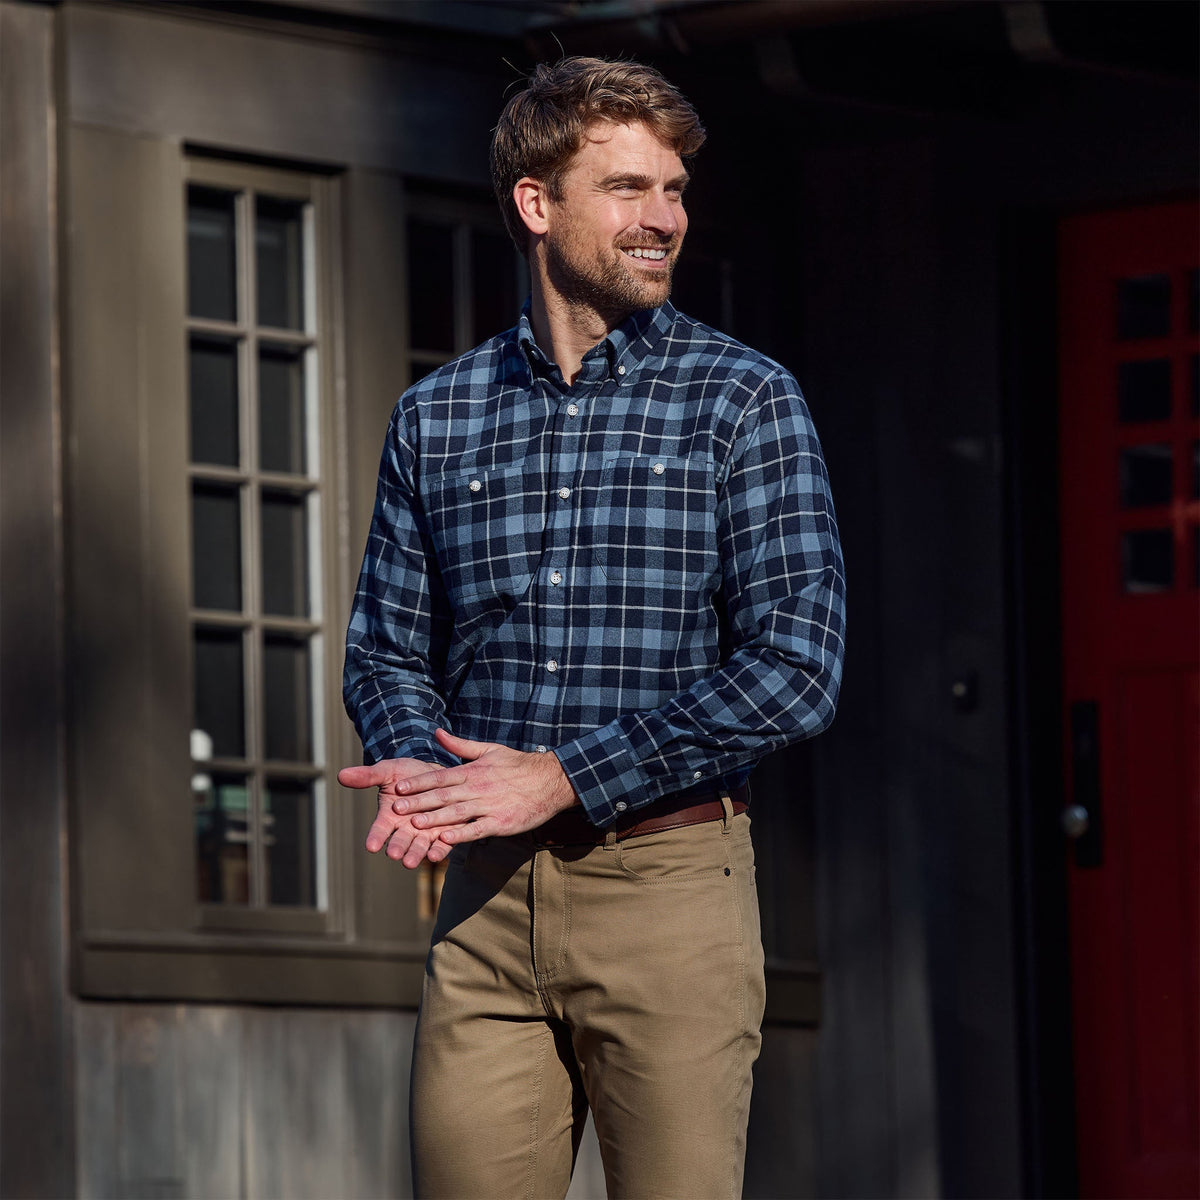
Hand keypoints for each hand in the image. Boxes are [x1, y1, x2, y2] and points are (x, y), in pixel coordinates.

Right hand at [338, 757, 460, 868]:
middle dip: (397, 847)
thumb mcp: (388, 771)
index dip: (376, 837)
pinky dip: (439, 851)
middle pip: (400, 841)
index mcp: (390, 817)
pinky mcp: (445, 833)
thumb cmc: (408, 774)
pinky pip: (442, 844)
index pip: (380, 829)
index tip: (371, 845)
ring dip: (415, 854)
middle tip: (394, 854)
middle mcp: (406, 828)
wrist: (437, 773)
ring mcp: (425, 832)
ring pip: (419, 846)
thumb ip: (368, 776)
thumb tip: (341, 775)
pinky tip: (436, 855)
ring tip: (410, 862)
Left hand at [392, 729, 579, 842]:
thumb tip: (436, 732)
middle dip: (418, 802)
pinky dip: (461, 834)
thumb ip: (460, 745)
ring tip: (414, 825)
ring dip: (435, 819)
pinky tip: (446, 839)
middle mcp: (478, 788)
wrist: (550, 780)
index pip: (440, 776)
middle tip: (396, 809)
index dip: (419, 782)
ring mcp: (489, 806)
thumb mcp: (489, 750)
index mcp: (473, 771)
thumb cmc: (518, 765)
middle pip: (443, 796)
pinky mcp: (500, 822)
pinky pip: (477, 829)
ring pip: (457, 813)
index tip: (399, 788)